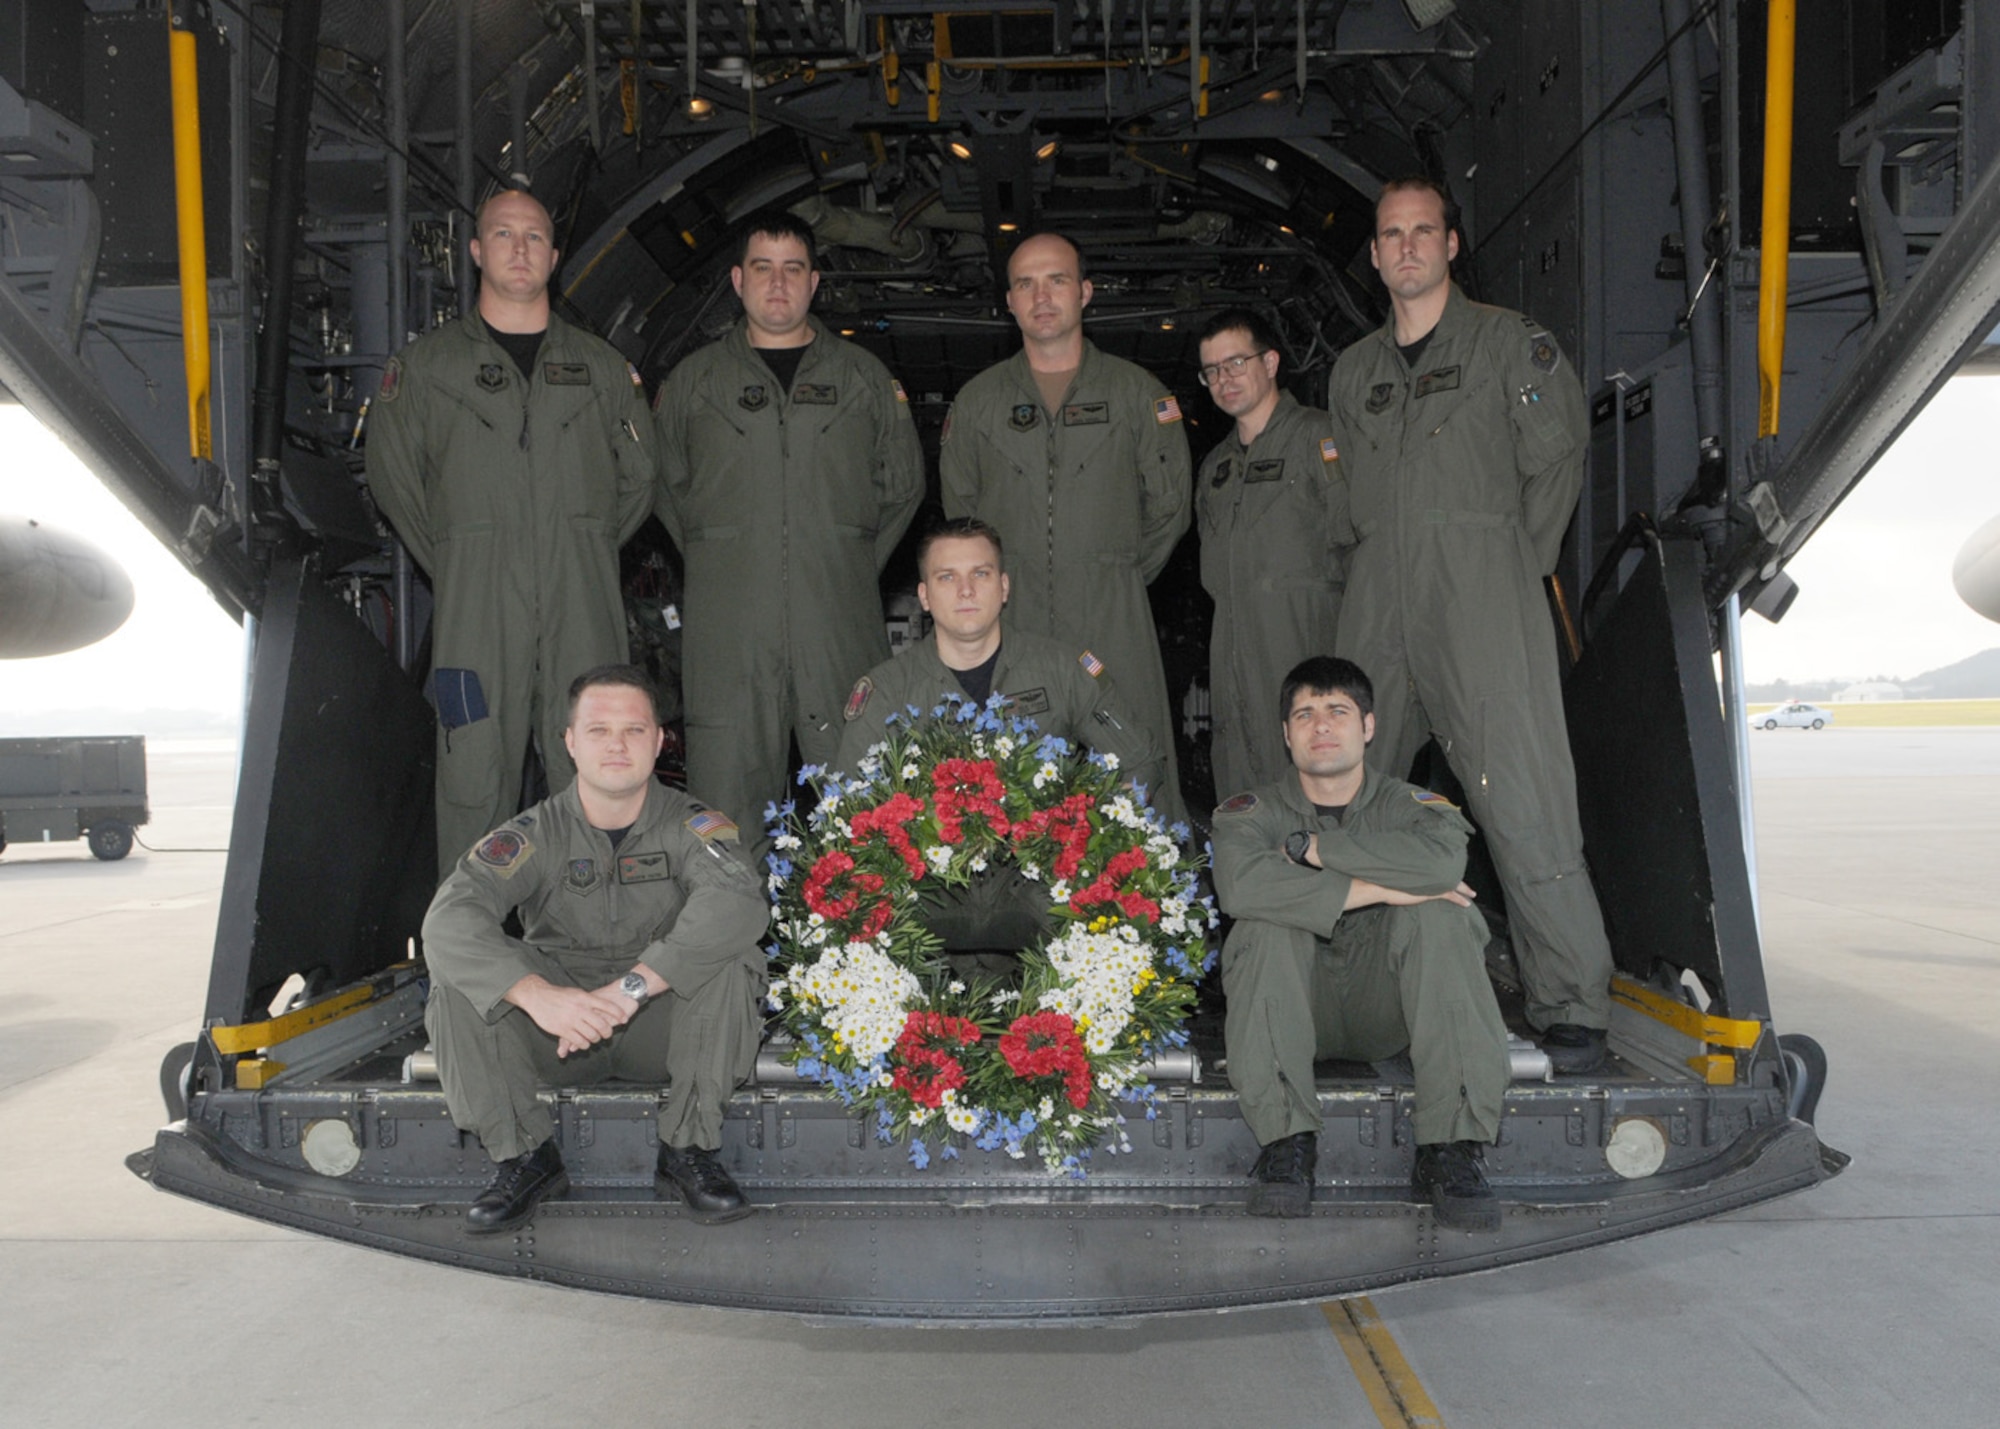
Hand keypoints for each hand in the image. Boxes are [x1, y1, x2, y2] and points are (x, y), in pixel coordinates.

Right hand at [505, 975, 636, 1057]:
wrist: (538, 996)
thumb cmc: (558, 994)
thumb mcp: (577, 992)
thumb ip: (589, 1000)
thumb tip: (603, 1005)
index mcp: (585, 998)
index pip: (607, 1006)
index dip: (618, 1013)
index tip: (625, 1019)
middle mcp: (580, 1009)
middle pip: (601, 1024)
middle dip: (608, 1031)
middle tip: (608, 1034)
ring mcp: (571, 1020)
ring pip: (591, 1035)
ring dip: (596, 1039)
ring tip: (596, 1039)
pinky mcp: (563, 1030)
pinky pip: (579, 1041)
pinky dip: (584, 1044)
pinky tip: (584, 1043)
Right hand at [1345, 879, 1476, 910]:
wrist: (1378, 884)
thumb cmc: (1382, 878)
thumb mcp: (1394, 872)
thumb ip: (1402, 869)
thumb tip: (1400, 867)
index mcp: (1420, 866)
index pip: (1437, 865)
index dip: (1446, 867)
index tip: (1453, 868)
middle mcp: (1427, 872)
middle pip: (1448, 873)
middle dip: (1459, 878)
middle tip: (1467, 884)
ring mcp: (1430, 881)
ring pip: (1452, 883)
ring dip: (1463, 889)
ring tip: (1472, 893)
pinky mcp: (1430, 892)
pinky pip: (1450, 895)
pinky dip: (1459, 899)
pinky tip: (1467, 903)